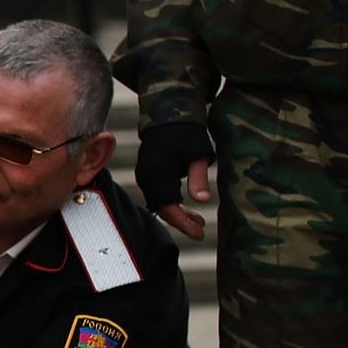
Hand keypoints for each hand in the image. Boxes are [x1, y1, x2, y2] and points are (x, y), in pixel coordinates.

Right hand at [135, 122, 214, 241]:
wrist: (168, 113)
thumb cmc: (186, 132)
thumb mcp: (198, 154)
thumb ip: (198, 177)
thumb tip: (203, 200)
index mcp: (158, 174)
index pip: (169, 207)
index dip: (184, 223)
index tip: (200, 234)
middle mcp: (146, 177)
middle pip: (162, 208)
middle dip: (181, 221)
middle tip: (201, 229)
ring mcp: (144, 175)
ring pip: (159, 202)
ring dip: (177, 212)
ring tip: (197, 220)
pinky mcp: (147, 172)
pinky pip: (156, 194)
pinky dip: (170, 202)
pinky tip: (184, 204)